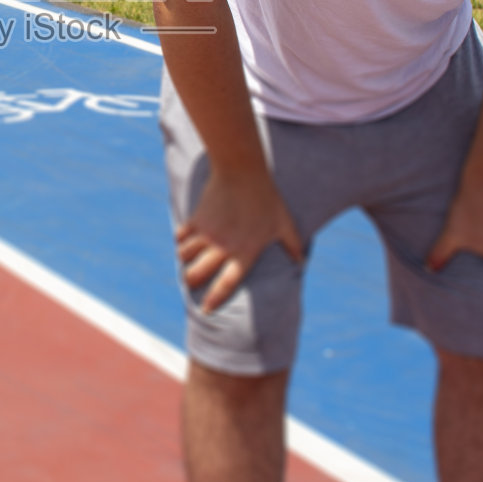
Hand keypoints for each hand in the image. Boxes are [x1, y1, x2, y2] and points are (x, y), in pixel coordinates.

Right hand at [175, 167, 303, 313]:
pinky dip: (180, 241)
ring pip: (185, 256)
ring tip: (187, 260)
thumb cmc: (266, 197)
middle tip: (191, 282)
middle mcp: (222, 247)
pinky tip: (184, 240)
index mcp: (244, 252)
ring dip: (184, 261)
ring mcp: (207, 233)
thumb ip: (292, 244)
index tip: (206, 310)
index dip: (214, 299)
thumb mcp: (284, 222)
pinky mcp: (196, 219)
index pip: (226, 284)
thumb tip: (302, 261)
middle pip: (197, 274)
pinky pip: (181, 236)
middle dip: (191, 282)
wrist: (242, 171)